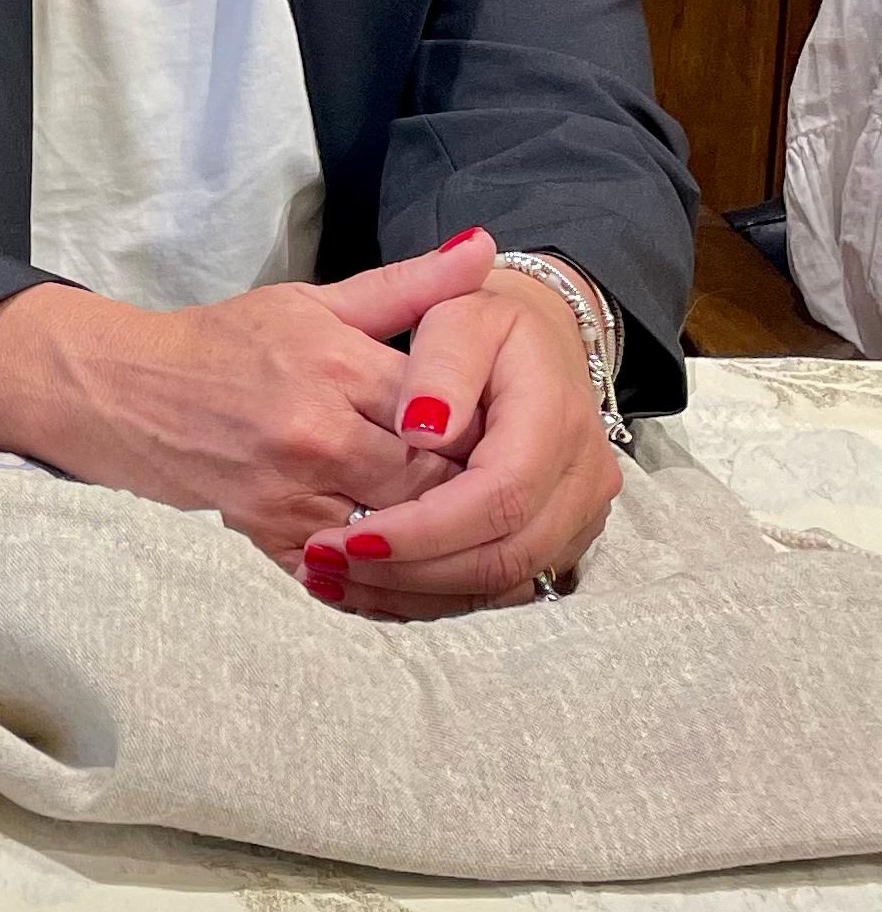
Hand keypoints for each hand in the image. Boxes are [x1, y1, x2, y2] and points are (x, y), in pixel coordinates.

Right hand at [0, 232, 497, 556]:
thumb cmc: (228, 342)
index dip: (486, 429)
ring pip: (397, 531)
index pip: (446, 412)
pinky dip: (386, 568)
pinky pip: (350, 567)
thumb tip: (485, 248)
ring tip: (472, 527)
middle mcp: (316, 434)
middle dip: (469, 487)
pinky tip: (415, 559)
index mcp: (337, 367)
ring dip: (437, 533)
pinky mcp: (268, 535)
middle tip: (504, 488)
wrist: (128, 392)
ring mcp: (290, 492)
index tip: (510, 433)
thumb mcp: (316, 301)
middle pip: (431, 480)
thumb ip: (408, 287)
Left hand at [301, 261, 618, 615]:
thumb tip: (421, 429)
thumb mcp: (459, 317)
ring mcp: (578, 516)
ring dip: (416, 592)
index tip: (350, 538)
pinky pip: (501, 587)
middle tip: (328, 565)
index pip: (497, 497)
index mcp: (558, 420)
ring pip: (502, 583)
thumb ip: (441, 365)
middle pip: (502, 555)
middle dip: (411, 571)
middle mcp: (582, 478)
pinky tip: (374, 586)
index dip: (424, 529)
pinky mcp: (560, 540)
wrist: (535, 345)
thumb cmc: (485, 326)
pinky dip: (435, 594)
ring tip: (337, 581)